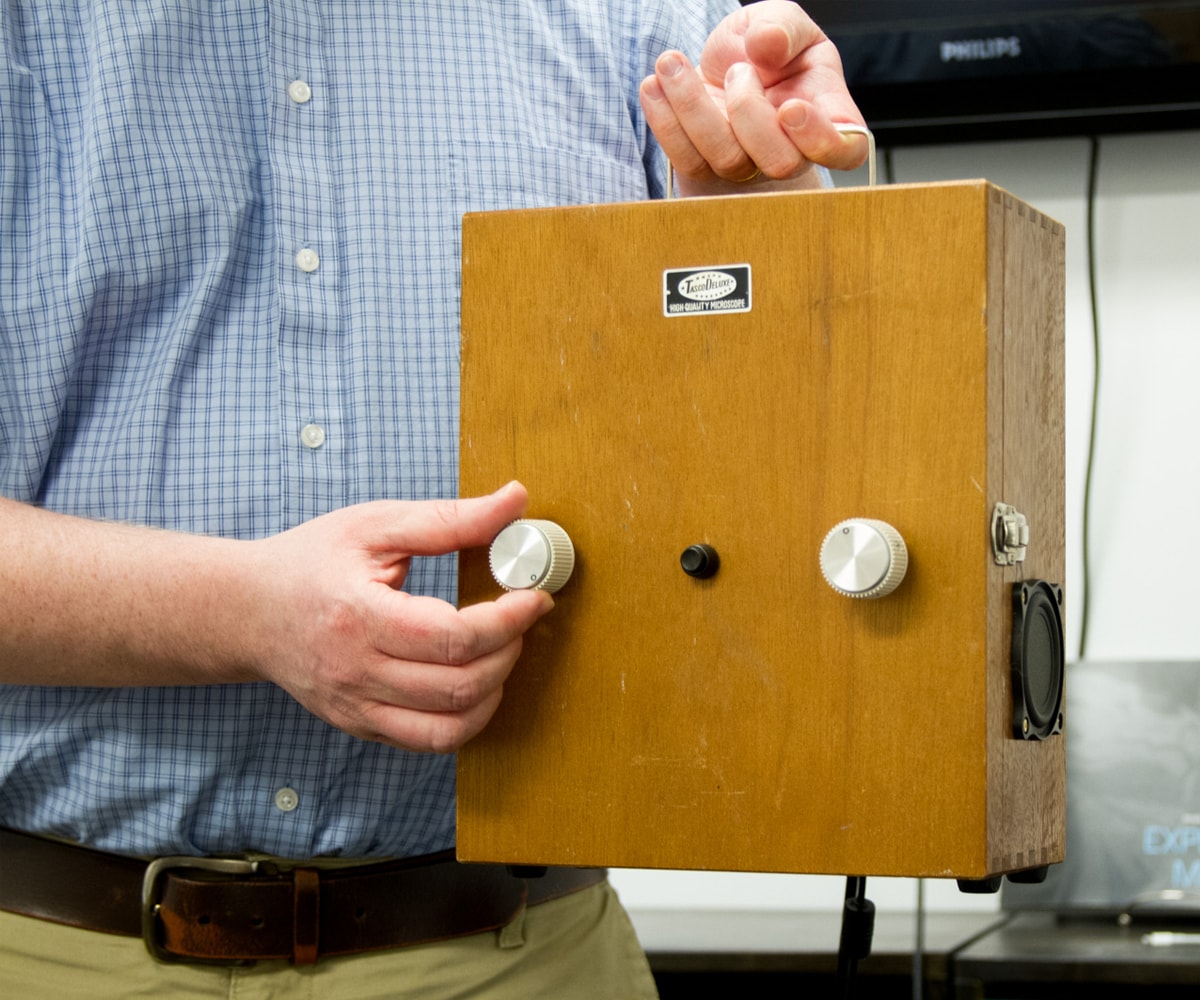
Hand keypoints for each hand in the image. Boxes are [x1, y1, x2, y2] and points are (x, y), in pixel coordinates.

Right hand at [250, 482, 553, 752]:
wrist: (248, 610)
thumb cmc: (311, 560)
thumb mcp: (377, 525)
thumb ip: (450, 518)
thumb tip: (516, 500)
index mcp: (358, 617)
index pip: (452, 637)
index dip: (508, 621)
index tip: (534, 596)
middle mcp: (355, 673)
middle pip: (458, 685)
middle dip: (508, 651)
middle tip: (520, 618)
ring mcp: (356, 708)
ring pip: (450, 727)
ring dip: (495, 690)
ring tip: (502, 650)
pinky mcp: (360, 726)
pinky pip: (429, 742)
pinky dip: (467, 718)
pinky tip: (476, 682)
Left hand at [640, 0, 866, 195]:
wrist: (725, 63)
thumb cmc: (767, 47)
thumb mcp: (782, 21)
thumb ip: (783, 26)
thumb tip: (768, 44)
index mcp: (829, 114)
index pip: (846, 151)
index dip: (822, 141)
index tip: (789, 106)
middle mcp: (791, 150)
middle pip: (780, 162)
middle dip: (749, 112)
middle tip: (738, 69)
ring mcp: (748, 166)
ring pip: (727, 160)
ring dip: (694, 106)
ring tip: (672, 60)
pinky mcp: (706, 168)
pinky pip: (685, 159)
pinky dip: (663, 119)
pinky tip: (654, 83)